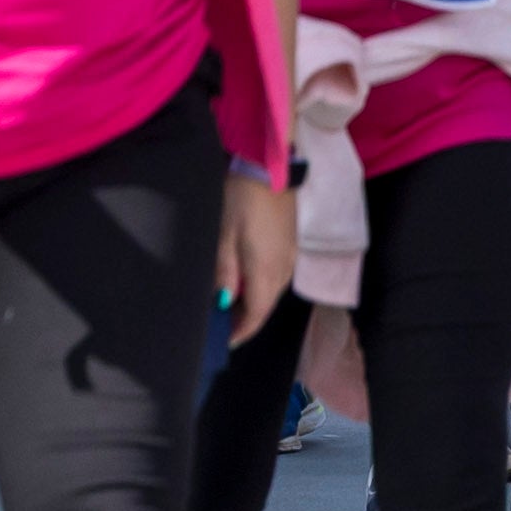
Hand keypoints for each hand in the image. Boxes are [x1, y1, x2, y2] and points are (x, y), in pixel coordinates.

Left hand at [223, 163, 300, 336]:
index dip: (241, 331)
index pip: (256, 315)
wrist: (268, 169)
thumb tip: (223, 303)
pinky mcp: (290, 246)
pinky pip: (275, 276)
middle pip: (265, 306)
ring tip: (227, 304)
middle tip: (219, 325)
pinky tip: (243, 279)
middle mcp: (283, 270)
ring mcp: (290, 257)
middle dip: (244, 319)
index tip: (224, 341)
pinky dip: (259, 285)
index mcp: (266, 271)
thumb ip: (224, 272)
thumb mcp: (223, 235)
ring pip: (270, 291)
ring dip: (252, 302)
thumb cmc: (240, 200)